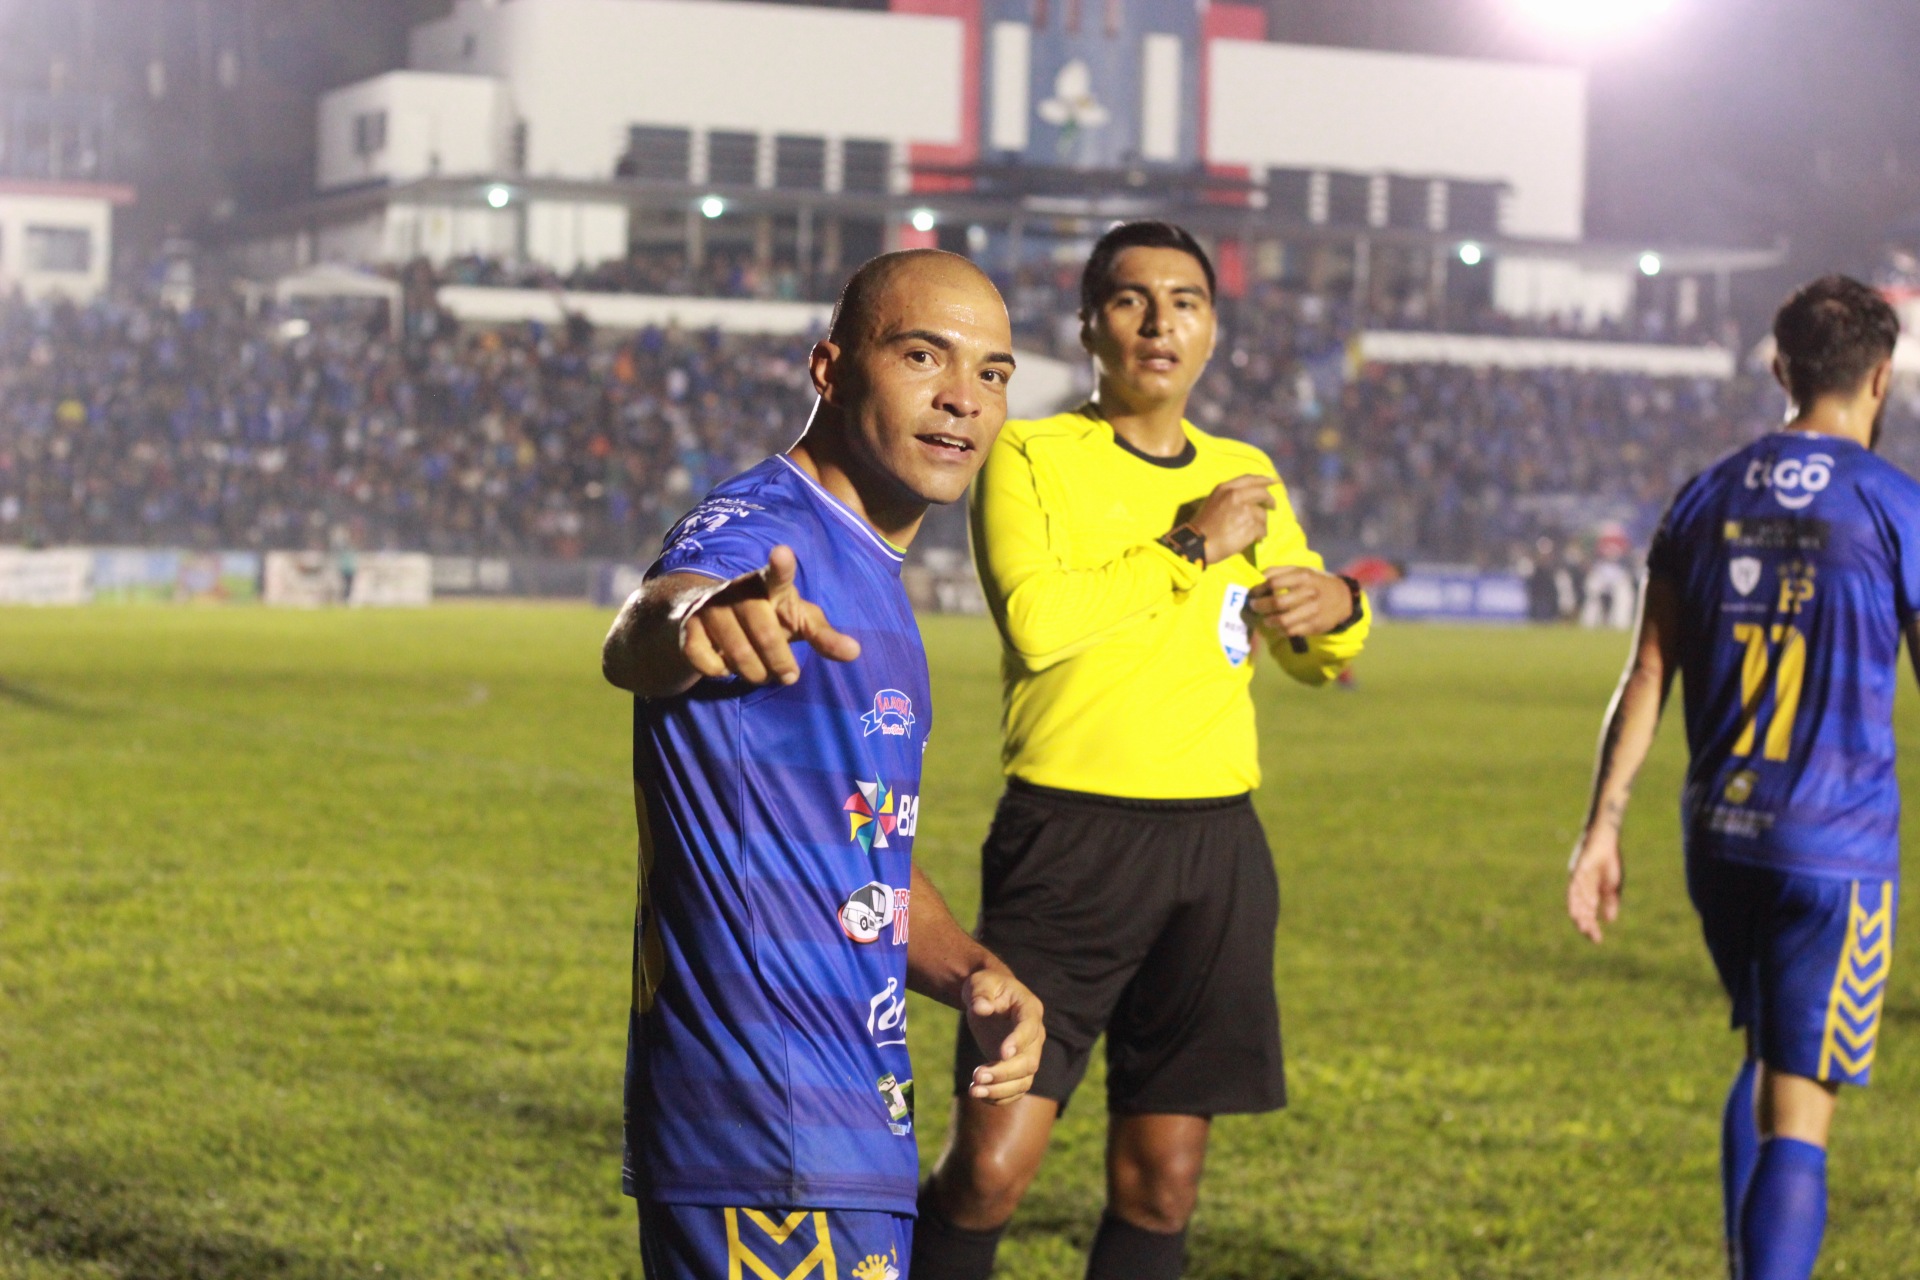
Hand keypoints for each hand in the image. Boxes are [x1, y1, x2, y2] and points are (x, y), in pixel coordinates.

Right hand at [682, 545, 860, 684]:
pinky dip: (719, 671)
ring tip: (761, 674)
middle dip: (780, 662)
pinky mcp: (688, 627)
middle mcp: (738, 591)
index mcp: (768, 586)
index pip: (778, 576)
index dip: (781, 566)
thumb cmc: (765, 617)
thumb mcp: (796, 621)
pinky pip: (705, 660)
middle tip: (790, 676)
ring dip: (753, 672)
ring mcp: (710, 608)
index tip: (783, 553)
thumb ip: (823, 636)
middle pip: (765, 633)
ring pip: (737, 652)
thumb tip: (855, 653)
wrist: (705, 616)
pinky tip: (725, 668)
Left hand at [961, 967, 1045, 1104]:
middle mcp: (1034, 1035)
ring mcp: (1028, 1054)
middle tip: (977, 1075)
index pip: (1029, 1028)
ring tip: (974, 1091)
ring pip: (1024, 1081)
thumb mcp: (981, 982)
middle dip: (1004, 1072)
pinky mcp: (1017, 1069)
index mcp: (1029, 1009)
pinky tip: (979, 1094)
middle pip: (1029, 1061)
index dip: (1018, 1041)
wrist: (989, 997)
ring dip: (1000, 1090)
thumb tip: (982, 1008)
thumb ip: (981, 993)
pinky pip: (1015, 1090)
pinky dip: (999, 1097)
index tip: (1001, 1054)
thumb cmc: (986, 986)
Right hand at [1186, 475, 1278, 564]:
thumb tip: (1249, 497)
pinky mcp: (1250, 527)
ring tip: (1257, 531)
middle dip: (1270, 500)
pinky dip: (1260, 535)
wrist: (1199, 543)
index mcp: (1226, 488)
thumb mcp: (1213, 501)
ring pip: (1263, 515)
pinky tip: (1256, 539)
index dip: (1263, 480)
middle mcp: (1236, 496)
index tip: (1273, 481)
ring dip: (1262, 524)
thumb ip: (1229, 495)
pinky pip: (1262, 530)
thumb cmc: (1203, 524)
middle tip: (1273, 506)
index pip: (1250, 479)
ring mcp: (1245, 511)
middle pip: (1262, 494)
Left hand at [1249, 566, 1355, 638]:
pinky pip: (1291, 631)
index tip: (1252, 593)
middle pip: (1277, 603)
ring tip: (1265, 619)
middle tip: (1253, 607)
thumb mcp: (1301, 570)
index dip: (1258, 589)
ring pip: (1283, 621)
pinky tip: (1277, 627)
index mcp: (1304, 577)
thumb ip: (1279, 571)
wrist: (1343, 598)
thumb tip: (1258, 577)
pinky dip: (1280, 631)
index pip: (1274, 582)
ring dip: (1269, 621)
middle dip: (1260, 606)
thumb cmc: (1316, 582)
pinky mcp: (1314, 626)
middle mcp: (1309, 594)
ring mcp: (1312, 612)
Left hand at [1567, 828, 1624, 943]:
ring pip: (1576, 899)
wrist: (1606, 840)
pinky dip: (1579, 895)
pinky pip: (1577, 884)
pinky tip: (1583, 905)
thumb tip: (1609, 920)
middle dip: (1586, 923)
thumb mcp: (1613, 886)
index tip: (1597, 940)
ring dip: (1579, 912)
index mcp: (1588, 893)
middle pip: (1580, 909)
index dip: (1592, 926)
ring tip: (1582, 925)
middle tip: (1590, 936)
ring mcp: (1577, 879)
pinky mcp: (1577, 869)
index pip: (1588, 913)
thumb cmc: (1609, 861)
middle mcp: (1580, 888)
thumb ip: (1610, 903)